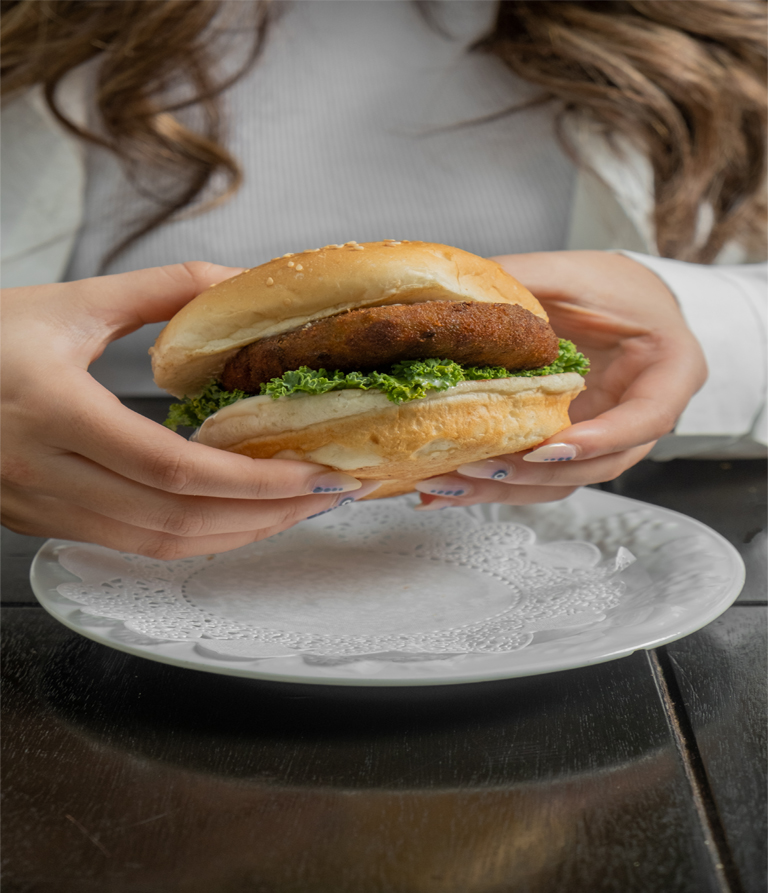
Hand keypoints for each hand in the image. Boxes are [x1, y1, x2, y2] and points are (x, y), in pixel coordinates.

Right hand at [1, 263, 377, 557]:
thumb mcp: (70, 303)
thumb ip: (160, 291)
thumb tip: (235, 284)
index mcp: (54, 409)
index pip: (177, 470)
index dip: (257, 482)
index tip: (316, 473)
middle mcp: (45, 472)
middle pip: (179, 520)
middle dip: (266, 515)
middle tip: (324, 495)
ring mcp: (38, 507)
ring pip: (158, 546)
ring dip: (236, 535)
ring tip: (292, 510)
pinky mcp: (39, 522)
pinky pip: (131, 546)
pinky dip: (192, 538)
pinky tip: (232, 518)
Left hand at [415, 250, 706, 508]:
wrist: (621, 302)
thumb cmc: (613, 286)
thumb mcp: (575, 272)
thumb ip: (527, 277)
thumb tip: (459, 283)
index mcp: (668, 374)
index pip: (645, 419)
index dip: (599, 440)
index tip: (548, 447)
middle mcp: (639, 421)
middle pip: (596, 466)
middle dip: (534, 473)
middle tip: (478, 467)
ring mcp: (602, 441)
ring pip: (561, 482)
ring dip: (504, 489)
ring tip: (446, 485)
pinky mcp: (567, 449)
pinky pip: (536, 477)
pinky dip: (493, 485)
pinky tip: (447, 487)